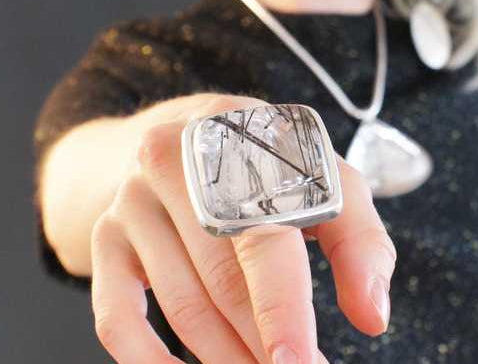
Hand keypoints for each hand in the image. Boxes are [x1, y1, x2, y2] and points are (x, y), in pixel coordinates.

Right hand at [90, 93, 396, 363]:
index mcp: (238, 139)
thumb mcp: (320, 176)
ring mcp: (131, 201)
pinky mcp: (106, 236)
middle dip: (263, 344)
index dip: (284, 307)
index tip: (301, 362)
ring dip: (224, 357)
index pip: (262, 235)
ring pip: (182, 305)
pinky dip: (149, 360)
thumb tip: (371, 314)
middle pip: (222, 280)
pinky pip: (117, 314)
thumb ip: (358, 238)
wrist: (181, 135)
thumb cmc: (263, 163)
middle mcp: (174, 163)